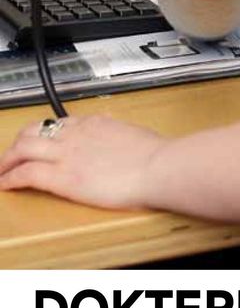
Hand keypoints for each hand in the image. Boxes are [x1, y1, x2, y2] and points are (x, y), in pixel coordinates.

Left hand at [0, 115, 164, 209]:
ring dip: (7, 160)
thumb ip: (118, 134)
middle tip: (11, 155)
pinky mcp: (62, 177)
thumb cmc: (154, 155)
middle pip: (33, 130)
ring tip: (1, 171)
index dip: (43, 133)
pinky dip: (10, 179)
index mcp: (94, 123)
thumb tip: (118, 135)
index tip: (39, 141)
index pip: (58, 123)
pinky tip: (5, 185)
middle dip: (17, 143)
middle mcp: (75, 134)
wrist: (156, 166)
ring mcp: (67, 154)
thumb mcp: (134, 134)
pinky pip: (26, 174)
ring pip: (23, 148)